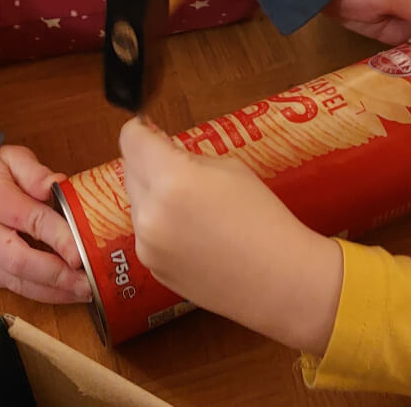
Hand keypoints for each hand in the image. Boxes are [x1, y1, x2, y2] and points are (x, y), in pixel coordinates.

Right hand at [0, 145, 91, 303]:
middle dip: (59, 277)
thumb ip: (35, 172)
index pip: (33, 221)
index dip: (60, 239)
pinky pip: (11, 288)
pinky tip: (64, 294)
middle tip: (90, 284)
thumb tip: (59, 184)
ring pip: (17, 283)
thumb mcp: (10, 159)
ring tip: (84, 294)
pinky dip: (40, 294)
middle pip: (22, 262)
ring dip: (54, 293)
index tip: (83, 253)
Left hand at [120, 119, 341, 354]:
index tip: (149, 130)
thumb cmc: (264, 218)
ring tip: (191, 204)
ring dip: (152, 194)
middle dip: (147, 161)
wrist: (280, 280)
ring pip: (136, 202)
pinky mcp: (151, 267)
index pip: (131, 140)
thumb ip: (187, 158)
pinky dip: (159, 225)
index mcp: (170, 179)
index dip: (140, 130)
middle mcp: (149, 212)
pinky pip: (145, 233)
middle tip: (176, 164)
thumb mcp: (228, 168)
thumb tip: (161, 151)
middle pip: (130, 169)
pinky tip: (193, 233)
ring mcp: (146, 244)